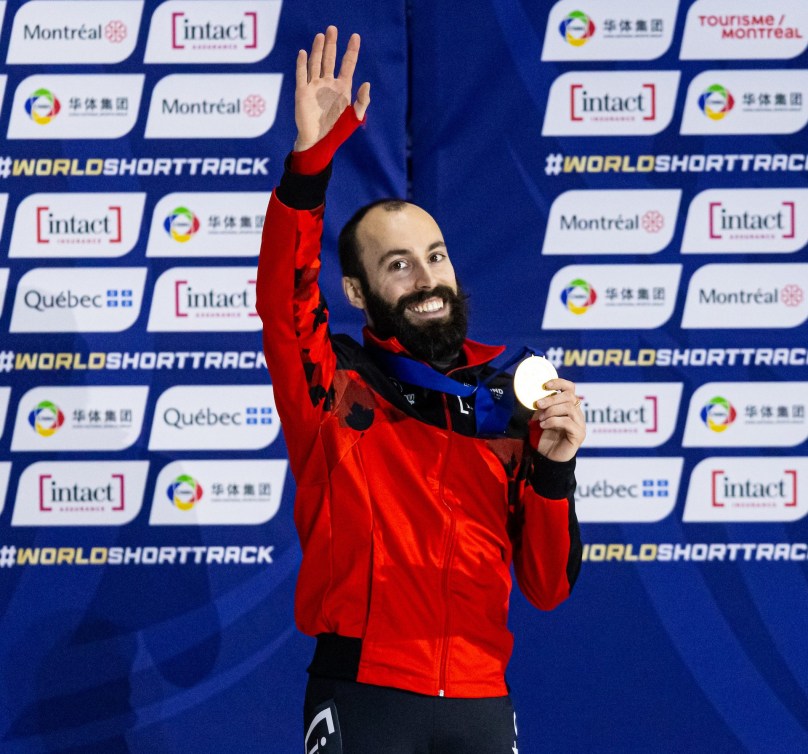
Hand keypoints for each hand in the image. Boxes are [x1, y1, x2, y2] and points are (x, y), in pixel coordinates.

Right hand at [294, 26, 370, 151]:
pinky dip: (302, 64)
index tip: (355, 36)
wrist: (319, 142)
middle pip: (330, 59)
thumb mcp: (355, 118)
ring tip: (321, 35)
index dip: (352, 50)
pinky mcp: (302, 92)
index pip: (348, 64)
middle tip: (333, 28)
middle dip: (332, 44)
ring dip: (318, 50)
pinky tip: (303, 53)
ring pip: (316, 63)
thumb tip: (366, 83)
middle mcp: (328, 84)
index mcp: (343, 88)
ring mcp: (315, 87)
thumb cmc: (338, 132)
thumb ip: (362, 102)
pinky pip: (302, 75)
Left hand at [531, 379, 585, 462]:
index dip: (559, 383)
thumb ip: (540, 406)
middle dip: (552, 399)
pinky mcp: (579, 434)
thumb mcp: (540, 417)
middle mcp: (577, 413)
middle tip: (538, 404)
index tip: (545, 385)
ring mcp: (580, 423)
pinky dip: (553, 421)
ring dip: (551, 411)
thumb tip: (532, 392)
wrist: (548, 457)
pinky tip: (544, 425)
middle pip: (569, 396)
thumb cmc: (544, 436)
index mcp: (569, 406)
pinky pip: (567, 422)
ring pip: (569, 408)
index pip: (570, 388)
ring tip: (541, 419)